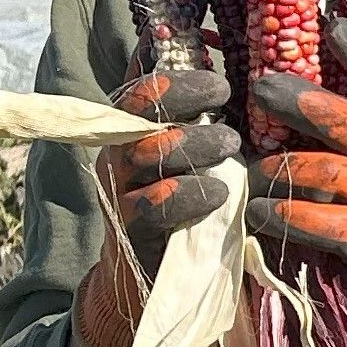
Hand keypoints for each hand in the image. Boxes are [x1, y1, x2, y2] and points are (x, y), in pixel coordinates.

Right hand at [70, 72, 238, 346]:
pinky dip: (187, 194)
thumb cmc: (183, 208)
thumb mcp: (192, 158)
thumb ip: (195, 116)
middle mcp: (116, 156)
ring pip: (148, 153)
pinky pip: (153, 204)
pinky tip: (218, 193)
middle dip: (183, 98)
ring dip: (193, 142)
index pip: (139, 91)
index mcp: (129, 133)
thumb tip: (219, 66)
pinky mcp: (130, 231)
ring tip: (229, 144)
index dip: (176, 79)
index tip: (219, 82)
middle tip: (224, 98)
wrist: (155, 280)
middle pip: (139, 113)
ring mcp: (119, 193)